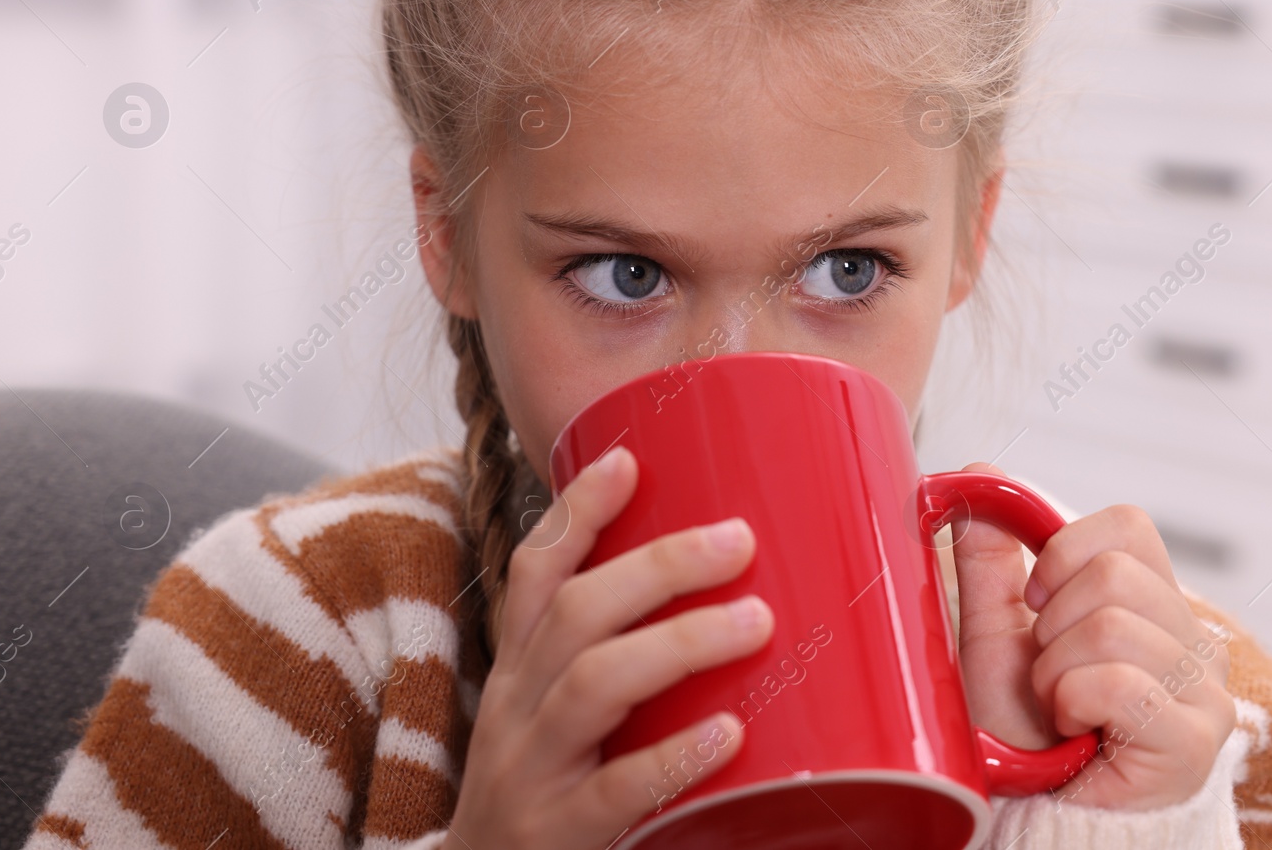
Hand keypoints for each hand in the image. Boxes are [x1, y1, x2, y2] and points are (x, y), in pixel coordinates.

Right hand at [447, 446, 773, 848]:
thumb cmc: (544, 788)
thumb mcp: (551, 714)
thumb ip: (613, 658)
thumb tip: (725, 596)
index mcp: (519, 669)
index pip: (535, 572)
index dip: (578, 511)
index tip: (629, 458)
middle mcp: (516, 707)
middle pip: (576, 613)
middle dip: (658, 566)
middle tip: (739, 539)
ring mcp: (532, 770)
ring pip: (593, 684)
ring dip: (678, 643)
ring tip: (755, 619)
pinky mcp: (558, 834)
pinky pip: (615, 789)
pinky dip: (673, 756)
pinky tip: (728, 733)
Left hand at [951, 462, 1233, 810]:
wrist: (1034, 810)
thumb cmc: (1025, 734)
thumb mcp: (994, 634)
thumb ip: (990, 560)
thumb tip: (978, 475)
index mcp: (1151, 602)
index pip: (1128, 525)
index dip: (1065, 551)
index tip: (1035, 604)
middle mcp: (1192, 639)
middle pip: (1113, 573)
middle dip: (1052, 625)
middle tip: (1051, 673)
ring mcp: (1202, 689)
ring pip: (1110, 624)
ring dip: (1056, 671)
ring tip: (1062, 708)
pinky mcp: (1195, 739)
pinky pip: (1118, 681)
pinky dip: (1074, 702)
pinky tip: (1079, 732)